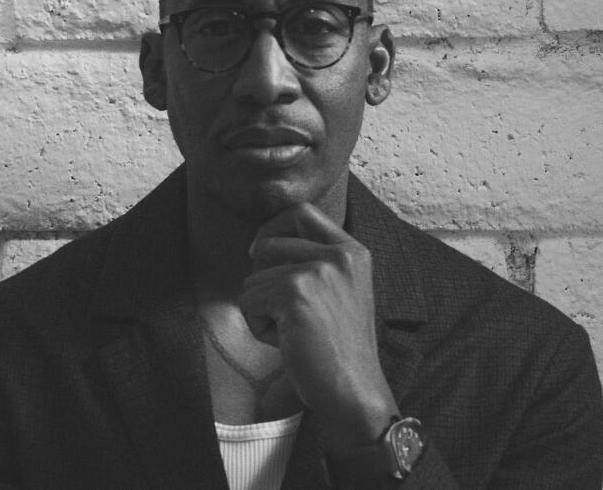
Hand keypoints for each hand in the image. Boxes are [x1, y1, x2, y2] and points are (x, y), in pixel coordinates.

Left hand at [239, 203, 397, 449]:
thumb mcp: (341, 293)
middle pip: (269, 242)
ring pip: (254, 279)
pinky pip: (249, 302)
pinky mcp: (294, 293)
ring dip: (262, 310)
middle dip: (259, 277)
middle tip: (276, 310)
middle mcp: (339, 255)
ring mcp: (318, 271)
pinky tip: (286, 344)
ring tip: (293, 335)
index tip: (258, 250)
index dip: (273, 226)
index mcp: (353, 252)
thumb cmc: (341, 351)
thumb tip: (259, 246)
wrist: (353, 390)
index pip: (303, 212)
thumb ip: (316, 265)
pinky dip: (258, 328)